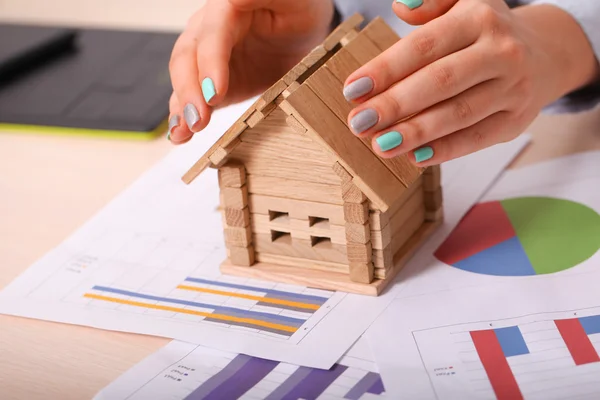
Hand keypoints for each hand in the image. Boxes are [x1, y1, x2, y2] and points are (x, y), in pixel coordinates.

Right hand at [167, 0, 334, 143]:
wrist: (305, 29)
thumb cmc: (299, 7)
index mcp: (226, 8)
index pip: (212, 34)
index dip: (210, 63)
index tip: (214, 93)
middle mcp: (209, 31)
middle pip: (188, 58)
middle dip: (190, 91)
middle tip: (198, 119)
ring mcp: (208, 59)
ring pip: (184, 81)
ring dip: (182, 108)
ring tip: (183, 132)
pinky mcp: (214, 85)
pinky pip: (194, 99)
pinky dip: (185, 118)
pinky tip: (181, 135)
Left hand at [343, 0, 598, 164]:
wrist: (545, 54)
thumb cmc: (485, 32)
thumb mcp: (462, 3)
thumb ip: (430, 2)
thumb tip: (401, 5)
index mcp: (479, 18)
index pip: (425, 45)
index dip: (386, 69)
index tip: (352, 89)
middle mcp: (500, 52)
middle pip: (440, 81)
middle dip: (395, 105)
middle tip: (359, 122)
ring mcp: (511, 88)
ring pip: (458, 114)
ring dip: (416, 133)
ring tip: (380, 145)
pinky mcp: (515, 120)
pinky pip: (477, 138)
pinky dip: (446, 150)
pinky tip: (415, 158)